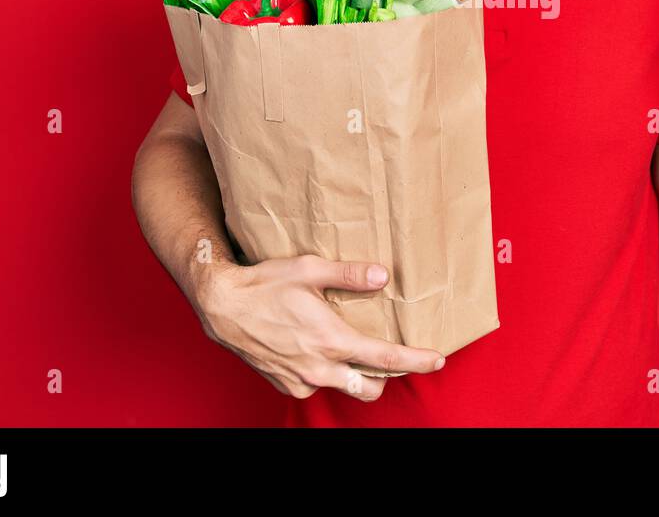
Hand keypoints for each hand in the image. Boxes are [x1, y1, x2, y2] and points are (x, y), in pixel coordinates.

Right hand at [194, 255, 446, 400]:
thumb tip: (383, 275)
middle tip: (391, 355)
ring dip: (356, 376)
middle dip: (387, 376)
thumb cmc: (264, 284)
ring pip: (344, 389)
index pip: (386, 358)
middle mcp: (319, 368)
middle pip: (371, 387)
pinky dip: (326, 375)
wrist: (221, 306)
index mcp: (331, 340)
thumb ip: (349, 274)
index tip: (437, 358)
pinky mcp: (284, 385)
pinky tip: (320, 353)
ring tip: (354, 353)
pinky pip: (316, 388)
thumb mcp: (309, 269)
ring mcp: (301, 380)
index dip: (416, 360)